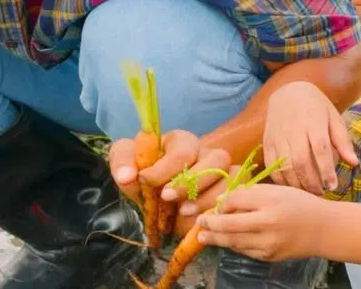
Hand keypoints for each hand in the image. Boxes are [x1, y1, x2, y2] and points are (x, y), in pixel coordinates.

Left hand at [108, 129, 230, 235]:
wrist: (153, 198)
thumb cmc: (142, 174)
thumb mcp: (126, 163)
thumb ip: (122, 162)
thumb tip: (126, 176)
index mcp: (181, 141)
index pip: (183, 150)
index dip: (165, 169)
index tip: (145, 182)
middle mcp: (206, 153)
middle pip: (217, 159)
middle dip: (192, 182)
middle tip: (167, 198)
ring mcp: (221, 172)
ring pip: (231, 177)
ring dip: (208, 197)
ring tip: (183, 212)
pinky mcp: (230, 191)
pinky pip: (238, 194)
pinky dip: (222, 207)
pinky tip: (201, 219)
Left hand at [196, 183, 328, 261]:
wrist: (324, 229)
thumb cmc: (300, 205)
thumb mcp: (277, 191)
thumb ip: (250, 193)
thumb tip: (223, 200)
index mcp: (270, 201)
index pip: (236, 200)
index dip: (223, 203)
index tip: (216, 205)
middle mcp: (268, 223)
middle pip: (229, 224)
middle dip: (211, 224)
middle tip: (199, 222)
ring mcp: (269, 243)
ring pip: (234, 241)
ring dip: (216, 239)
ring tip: (203, 237)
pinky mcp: (269, 256)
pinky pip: (245, 251)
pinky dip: (234, 245)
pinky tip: (226, 241)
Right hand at [262, 81, 357, 195]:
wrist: (287, 92)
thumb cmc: (316, 107)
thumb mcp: (333, 117)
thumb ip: (342, 140)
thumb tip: (354, 163)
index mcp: (313, 122)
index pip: (320, 149)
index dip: (326, 170)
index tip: (333, 186)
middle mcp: (293, 129)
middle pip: (300, 161)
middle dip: (311, 182)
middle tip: (321, 194)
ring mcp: (278, 136)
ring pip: (284, 165)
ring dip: (296, 184)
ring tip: (308, 192)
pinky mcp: (267, 141)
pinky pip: (271, 165)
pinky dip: (280, 179)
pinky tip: (291, 186)